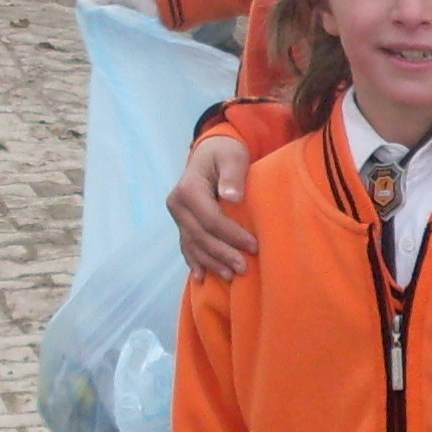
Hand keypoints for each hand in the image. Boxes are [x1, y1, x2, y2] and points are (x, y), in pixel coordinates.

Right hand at [169, 135, 257, 277]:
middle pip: (200, 236)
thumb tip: (232, 196)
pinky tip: (201, 278)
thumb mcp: (232, 156)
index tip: (253, 246)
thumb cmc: (225, 154)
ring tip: (230, 276)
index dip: (231, 235)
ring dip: (211, 263)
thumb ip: (233, 174)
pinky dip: (194, 262)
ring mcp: (178, 216)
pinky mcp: (182, 224)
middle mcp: (177, 205)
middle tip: (244, 268)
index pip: (210, 219)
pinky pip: (186, 246)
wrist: (210, 153)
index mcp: (188, 189)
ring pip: (193, 245)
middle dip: (222, 254)